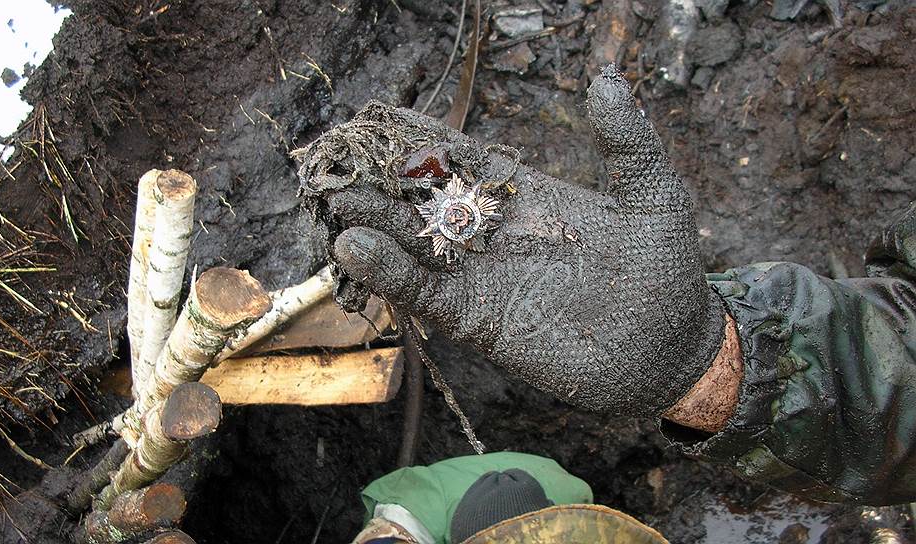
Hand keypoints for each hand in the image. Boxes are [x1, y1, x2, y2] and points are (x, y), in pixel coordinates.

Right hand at [310, 66, 725, 416]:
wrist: (668, 355)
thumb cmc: (667, 276)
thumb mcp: (656, 199)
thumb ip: (628, 143)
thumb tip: (604, 80)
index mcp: (527, 196)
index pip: (463, 157)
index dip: (420, 137)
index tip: (377, 113)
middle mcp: (493, 232)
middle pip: (424, 198)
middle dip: (381, 178)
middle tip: (335, 158)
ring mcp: (482, 276)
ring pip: (414, 244)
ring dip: (374, 223)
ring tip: (336, 203)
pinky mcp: (477, 319)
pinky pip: (425, 293)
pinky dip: (390, 273)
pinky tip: (356, 250)